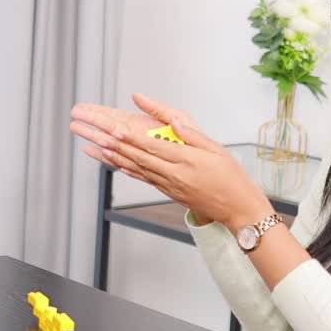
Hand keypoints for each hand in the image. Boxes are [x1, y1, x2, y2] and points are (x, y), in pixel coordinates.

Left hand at [70, 93, 270, 228]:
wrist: (237, 209)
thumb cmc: (231, 177)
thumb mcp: (217, 150)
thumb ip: (193, 135)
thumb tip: (175, 122)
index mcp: (186, 161)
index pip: (154, 147)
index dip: (132, 138)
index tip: (115, 129)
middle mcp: (173, 174)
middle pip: (138, 156)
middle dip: (114, 144)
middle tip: (94, 133)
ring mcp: (168, 185)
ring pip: (135, 168)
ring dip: (113, 156)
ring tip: (94, 145)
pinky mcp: (167, 191)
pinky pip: (142, 178)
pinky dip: (126, 169)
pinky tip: (113, 162)